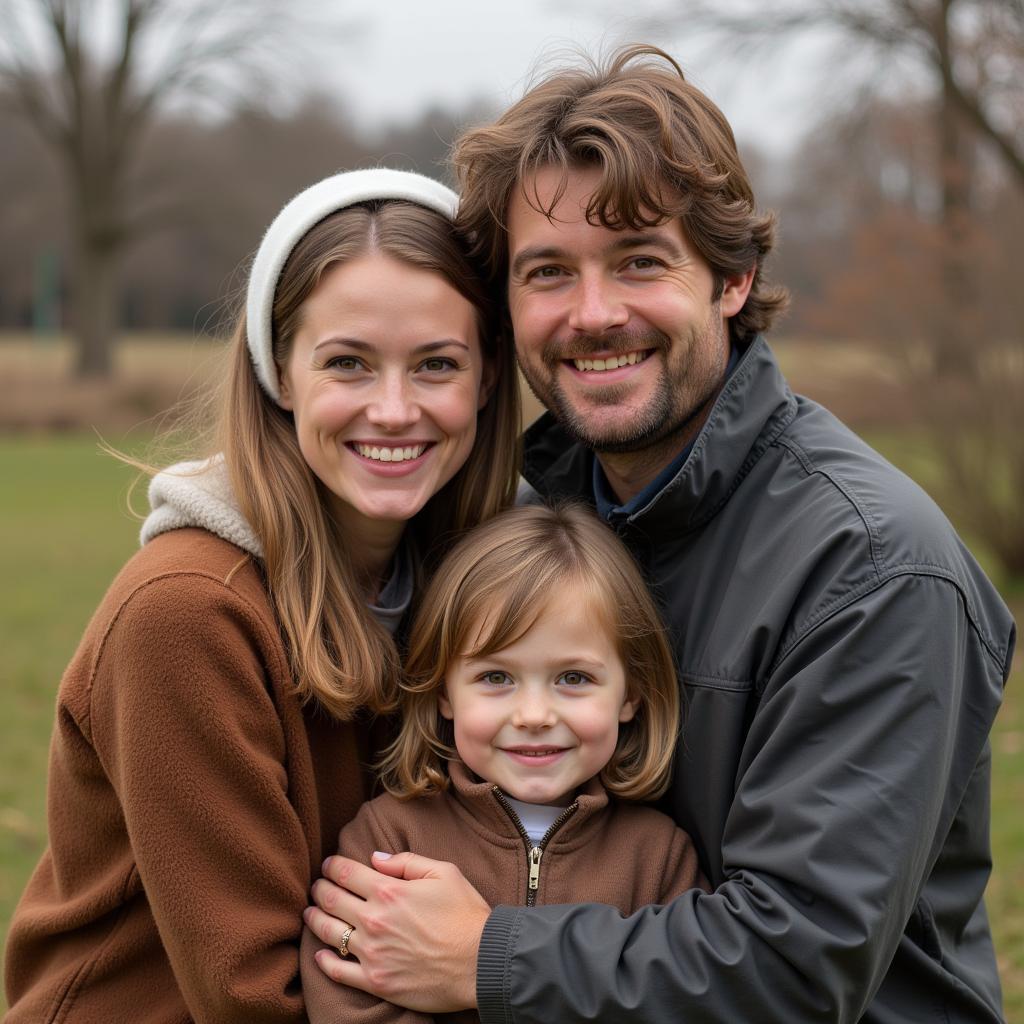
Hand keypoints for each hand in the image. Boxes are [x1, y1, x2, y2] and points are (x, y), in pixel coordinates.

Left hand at [305, 851, 489, 1012]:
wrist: (481, 962)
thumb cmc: (466, 915)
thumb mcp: (444, 873)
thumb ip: (406, 862)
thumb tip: (375, 859)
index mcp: (389, 891)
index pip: (347, 872)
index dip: (332, 865)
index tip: (328, 864)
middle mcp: (374, 920)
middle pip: (332, 900)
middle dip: (319, 889)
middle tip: (316, 886)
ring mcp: (372, 953)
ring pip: (328, 933)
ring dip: (314, 919)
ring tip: (310, 913)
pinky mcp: (375, 982)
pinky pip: (338, 971)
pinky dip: (323, 961)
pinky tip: (318, 954)